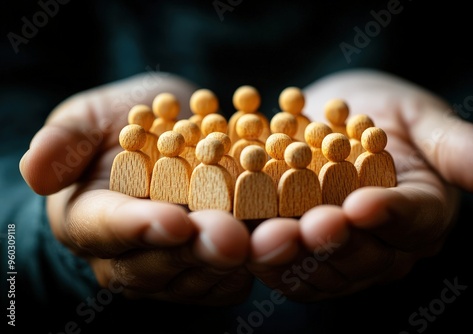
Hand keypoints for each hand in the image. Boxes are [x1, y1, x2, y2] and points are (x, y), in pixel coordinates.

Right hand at [19, 73, 252, 305]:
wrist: (168, 140)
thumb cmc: (123, 125)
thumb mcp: (91, 118)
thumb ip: (64, 140)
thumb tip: (34, 171)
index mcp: (91, 219)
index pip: (108, 229)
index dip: (139, 227)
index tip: (173, 220)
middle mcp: (128, 256)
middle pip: (160, 264)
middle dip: (197, 251)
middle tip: (232, 237)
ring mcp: (170, 269)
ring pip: (201, 278)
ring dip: (237, 263)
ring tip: (274, 241)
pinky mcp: (207, 272)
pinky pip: (230, 281)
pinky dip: (258, 263)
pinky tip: (285, 240)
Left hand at [247, 69, 472, 300]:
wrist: (333, 120)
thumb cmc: (384, 112)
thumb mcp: (420, 115)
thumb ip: (451, 142)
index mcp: (421, 213)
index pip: (410, 220)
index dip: (387, 214)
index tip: (361, 204)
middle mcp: (384, 246)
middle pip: (364, 255)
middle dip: (335, 243)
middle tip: (310, 228)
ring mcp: (343, 256)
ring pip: (321, 270)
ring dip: (293, 258)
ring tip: (267, 240)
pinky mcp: (304, 256)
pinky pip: (288, 268)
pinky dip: (267, 258)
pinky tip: (245, 243)